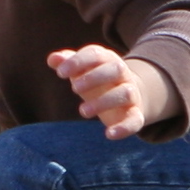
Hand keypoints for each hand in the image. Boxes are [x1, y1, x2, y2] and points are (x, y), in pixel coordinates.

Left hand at [50, 45, 177, 139]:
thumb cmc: (97, 79)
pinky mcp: (136, 114)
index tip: (60, 73)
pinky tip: (109, 134)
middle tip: (74, 88)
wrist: (129, 94)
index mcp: (107, 59)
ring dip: (104, 102)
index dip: (78, 61)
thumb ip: (67, 62)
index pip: (96, 54)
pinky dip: (124, 128)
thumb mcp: (82, 69)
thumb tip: (53, 59)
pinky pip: (135, 120)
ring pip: (125, 93)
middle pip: (115, 69)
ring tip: (82, 111)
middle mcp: (123, 74)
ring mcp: (132, 94)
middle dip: (94, 77)